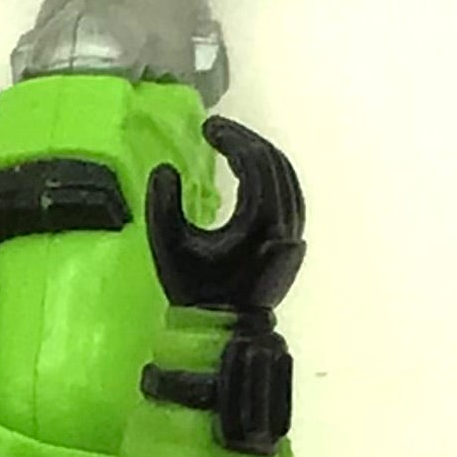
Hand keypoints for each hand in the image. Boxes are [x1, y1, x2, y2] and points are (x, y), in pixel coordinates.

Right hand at [146, 116, 304, 313]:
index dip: (231, 138)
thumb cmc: (195, 288)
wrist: (225, 329)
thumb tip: (165, 171)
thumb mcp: (168, 246)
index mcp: (259, 220)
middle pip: (274, 163)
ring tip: (234, 144)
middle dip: (246, 140)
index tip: (207, 128)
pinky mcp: (293, 239)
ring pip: (287, 177)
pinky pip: (290, 193)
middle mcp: (284, 222)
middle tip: (218, 129)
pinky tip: (253, 171)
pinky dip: (272, 174)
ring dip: (261, 154)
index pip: (253, 162)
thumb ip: (162, 204)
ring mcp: (293, 231)